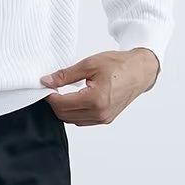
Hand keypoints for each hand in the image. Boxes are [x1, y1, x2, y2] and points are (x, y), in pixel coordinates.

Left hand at [40, 48, 160, 125]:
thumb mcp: (89, 64)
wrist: (139, 71)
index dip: (49, 96)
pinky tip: (73, 99)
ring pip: (73, 120)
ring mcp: (104, 119)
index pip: (62, 105)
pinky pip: (83, 120)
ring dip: (64, 109)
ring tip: (61, 92)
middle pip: (65, 116)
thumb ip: (66, 75)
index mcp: (95, 100)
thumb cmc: (118, 65)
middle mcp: (100, 114)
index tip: (45, 86)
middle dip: (55, 103)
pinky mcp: (106, 119)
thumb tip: (47, 81)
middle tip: (51, 88)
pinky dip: (74, 112)